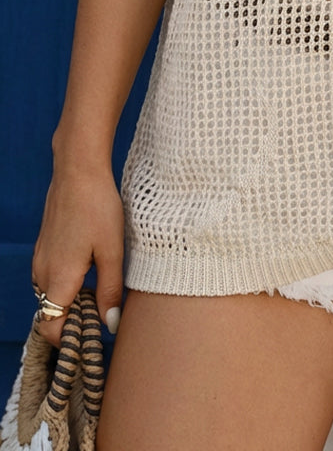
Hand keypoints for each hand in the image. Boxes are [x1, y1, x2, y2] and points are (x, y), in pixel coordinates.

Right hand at [32, 164, 123, 346]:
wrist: (78, 170)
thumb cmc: (98, 207)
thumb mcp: (112, 251)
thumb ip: (110, 291)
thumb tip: (110, 325)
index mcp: (58, 278)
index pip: (50, 329)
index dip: (71, 340)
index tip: (96, 336)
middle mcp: (42, 272)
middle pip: (51, 314)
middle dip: (75, 322)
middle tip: (106, 314)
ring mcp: (40, 258)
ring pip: (51, 295)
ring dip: (73, 302)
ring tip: (103, 291)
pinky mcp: (44, 247)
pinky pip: (51, 278)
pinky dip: (67, 284)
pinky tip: (92, 269)